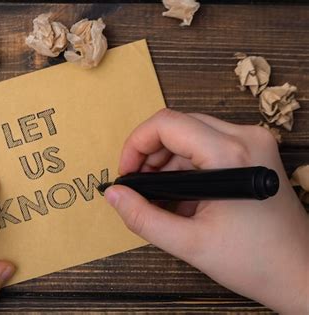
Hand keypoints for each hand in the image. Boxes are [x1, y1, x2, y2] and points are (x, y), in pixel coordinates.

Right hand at [104, 109, 308, 313]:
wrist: (301, 274)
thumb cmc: (255, 262)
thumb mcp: (189, 244)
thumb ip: (143, 218)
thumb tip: (113, 194)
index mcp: (230, 155)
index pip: (167, 124)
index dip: (135, 144)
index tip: (126, 173)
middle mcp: (246, 138)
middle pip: (178, 125)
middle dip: (149, 153)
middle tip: (138, 187)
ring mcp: (253, 143)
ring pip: (191, 134)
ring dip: (167, 162)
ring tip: (160, 197)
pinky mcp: (254, 152)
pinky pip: (207, 146)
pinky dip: (186, 167)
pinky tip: (181, 196)